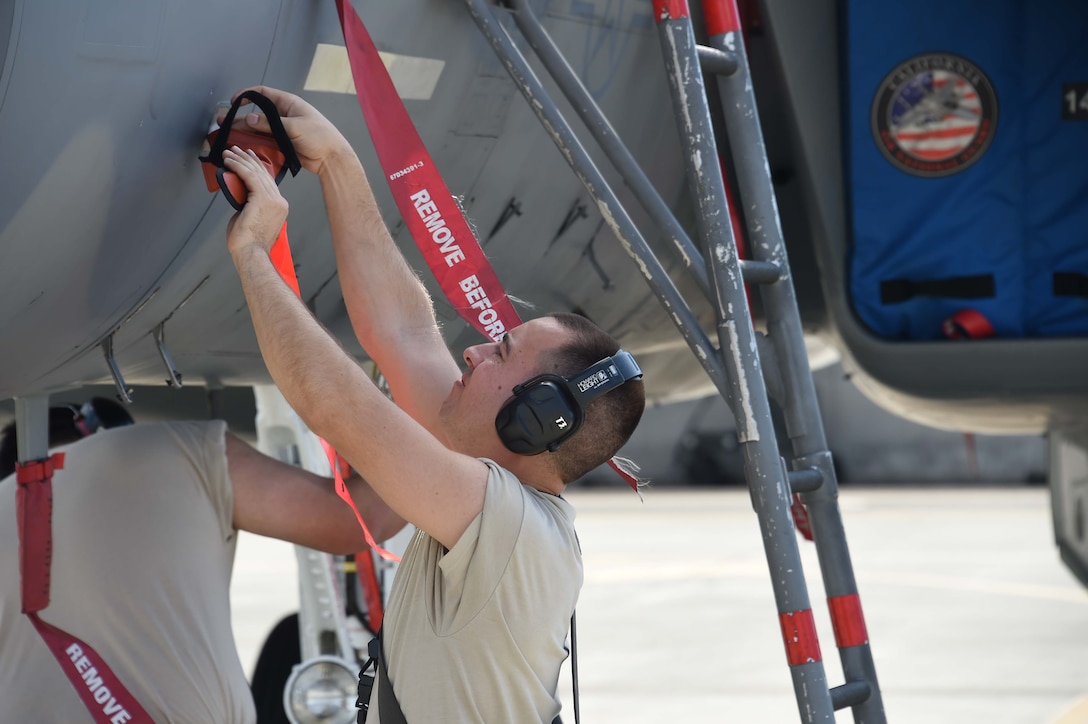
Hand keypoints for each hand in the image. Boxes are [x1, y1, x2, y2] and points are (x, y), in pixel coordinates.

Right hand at [220, 86, 351, 175]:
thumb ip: (270, 123)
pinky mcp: (283, 144)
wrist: (332, 158)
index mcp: (288, 104)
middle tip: (224, 121)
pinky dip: (254, 143)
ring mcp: (282, 130)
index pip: (263, 94)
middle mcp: (283, 115)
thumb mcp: (294, 127)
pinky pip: (265, 141)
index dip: (247, 95)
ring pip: (259, 129)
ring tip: (228, 135)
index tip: (234, 101)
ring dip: (244, 132)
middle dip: (240, 117)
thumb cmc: (321, 137)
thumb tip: (250, 119)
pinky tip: (243, 145)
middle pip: (257, 113)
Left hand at [223, 147, 288, 257]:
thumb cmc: (249, 242)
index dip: (258, 166)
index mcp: (279, 206)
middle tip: (237, 149)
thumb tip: (240, 196)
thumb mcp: (251, 218)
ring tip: (229, 153)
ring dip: (240, 160)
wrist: (251, 253)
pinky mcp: (262, 199)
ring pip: (255, 172)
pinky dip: (238, 166)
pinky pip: (249, 176)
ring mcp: (273, 200)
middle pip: (263, 173)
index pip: (269, 181)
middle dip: (248, 159)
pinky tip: (229, 161)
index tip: (249, 156)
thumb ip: (248, 205)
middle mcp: (279, 201)